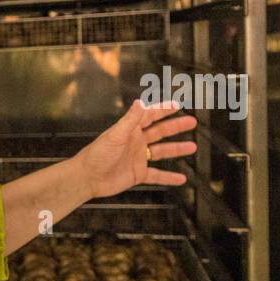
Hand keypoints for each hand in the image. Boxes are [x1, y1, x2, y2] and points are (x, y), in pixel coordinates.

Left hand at [73, 100, 196, 199]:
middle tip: (192, 122)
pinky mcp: (137, 174)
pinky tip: (181, 178)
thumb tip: (140, 102)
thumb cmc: (97, 155)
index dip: (163, 110)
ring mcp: (137, 158)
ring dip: (176, 149)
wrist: (87, 178)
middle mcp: (135, 142)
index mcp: (130, 130)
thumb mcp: (116, 135)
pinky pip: (157, 175)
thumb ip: (130, 119)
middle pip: (160, 132)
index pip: (150, 116)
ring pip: (161, 152)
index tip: (177, 105)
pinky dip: (169, 177)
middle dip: (175, 126)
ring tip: (193, 147)